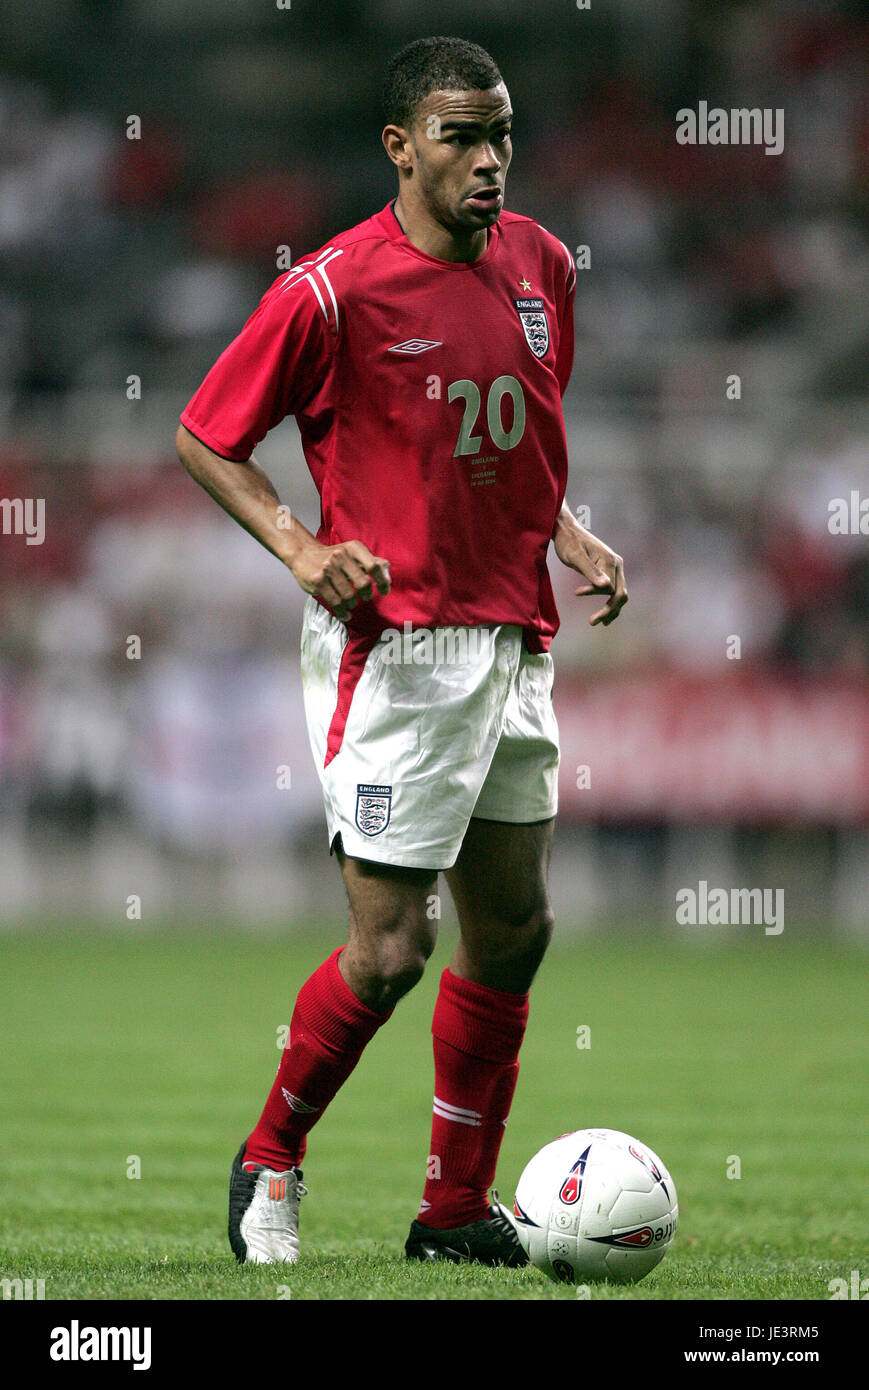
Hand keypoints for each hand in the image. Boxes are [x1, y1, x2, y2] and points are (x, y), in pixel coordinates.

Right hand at [290, 538, 390, 619]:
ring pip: (349, 595)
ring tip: (351, 603)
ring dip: (352, 603)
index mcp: (353, 548)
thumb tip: (387, 570)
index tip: (384, 591)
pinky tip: (345, 613)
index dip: (382, 581)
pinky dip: (343, 612)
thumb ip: (371, 561)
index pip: (374, 566)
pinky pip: (335, 603)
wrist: (304, 554)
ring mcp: (328, 568)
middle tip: (365, 597)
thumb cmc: (333, 557)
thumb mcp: (353, 553)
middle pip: (363, 583)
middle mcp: (340, 556)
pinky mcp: (318, 581)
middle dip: (366, 595)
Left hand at [553, 512, 627, 626]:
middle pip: (621, 594)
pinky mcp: (609, 569)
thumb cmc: (568, 542)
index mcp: (610, 561)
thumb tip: (606, 587)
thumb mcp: (575, 557)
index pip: (610, 588)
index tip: (576, 593)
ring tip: (601, 622)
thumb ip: (591, 572)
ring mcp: (615, 567)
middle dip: (609, 610)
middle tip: (593, 622)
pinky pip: (614, 589)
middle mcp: (617, 564)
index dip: (595, 593)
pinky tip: (601, 611)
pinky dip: (609, 601)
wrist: (566, 530)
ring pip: (620, 593)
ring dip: (612, 608)